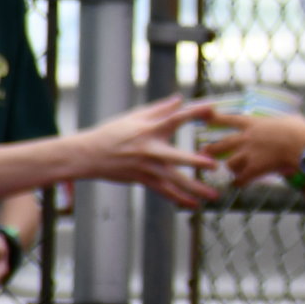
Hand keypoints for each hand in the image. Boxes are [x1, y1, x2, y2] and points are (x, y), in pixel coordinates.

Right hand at [79, 96, 222, 206]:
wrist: (90, 154)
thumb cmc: (113, 132)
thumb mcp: (135, 116)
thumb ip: (161, 109)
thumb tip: (180, 99)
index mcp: (150, 129)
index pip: (176, 118)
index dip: (194, 112)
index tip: (213, 108)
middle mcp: (150, 149)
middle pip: (177, 157)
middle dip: (196, 162)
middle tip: (214, 165)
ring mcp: (147, 167)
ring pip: (174, 181)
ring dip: (195, 189)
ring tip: (214, 194)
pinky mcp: (143, 180)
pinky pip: (165, 192)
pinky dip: (180, 199)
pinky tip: (194, 204)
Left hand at [200, 108, 304, 187]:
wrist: (304, 149)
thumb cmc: (302, 132)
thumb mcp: (290, 120)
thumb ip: (282, 121)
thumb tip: (289, 120)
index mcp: (254, 123)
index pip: (228, 119)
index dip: (214, 118)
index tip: (203, 117)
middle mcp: (247, 138)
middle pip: (221, 144)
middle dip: (211, 149)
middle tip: (204, 151)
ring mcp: (249, 154)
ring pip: (229, 163)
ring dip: (231, 168)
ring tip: (234, 172)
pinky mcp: (254, 169)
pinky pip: (240, 179)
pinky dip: (239, 182)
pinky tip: (239, 184)